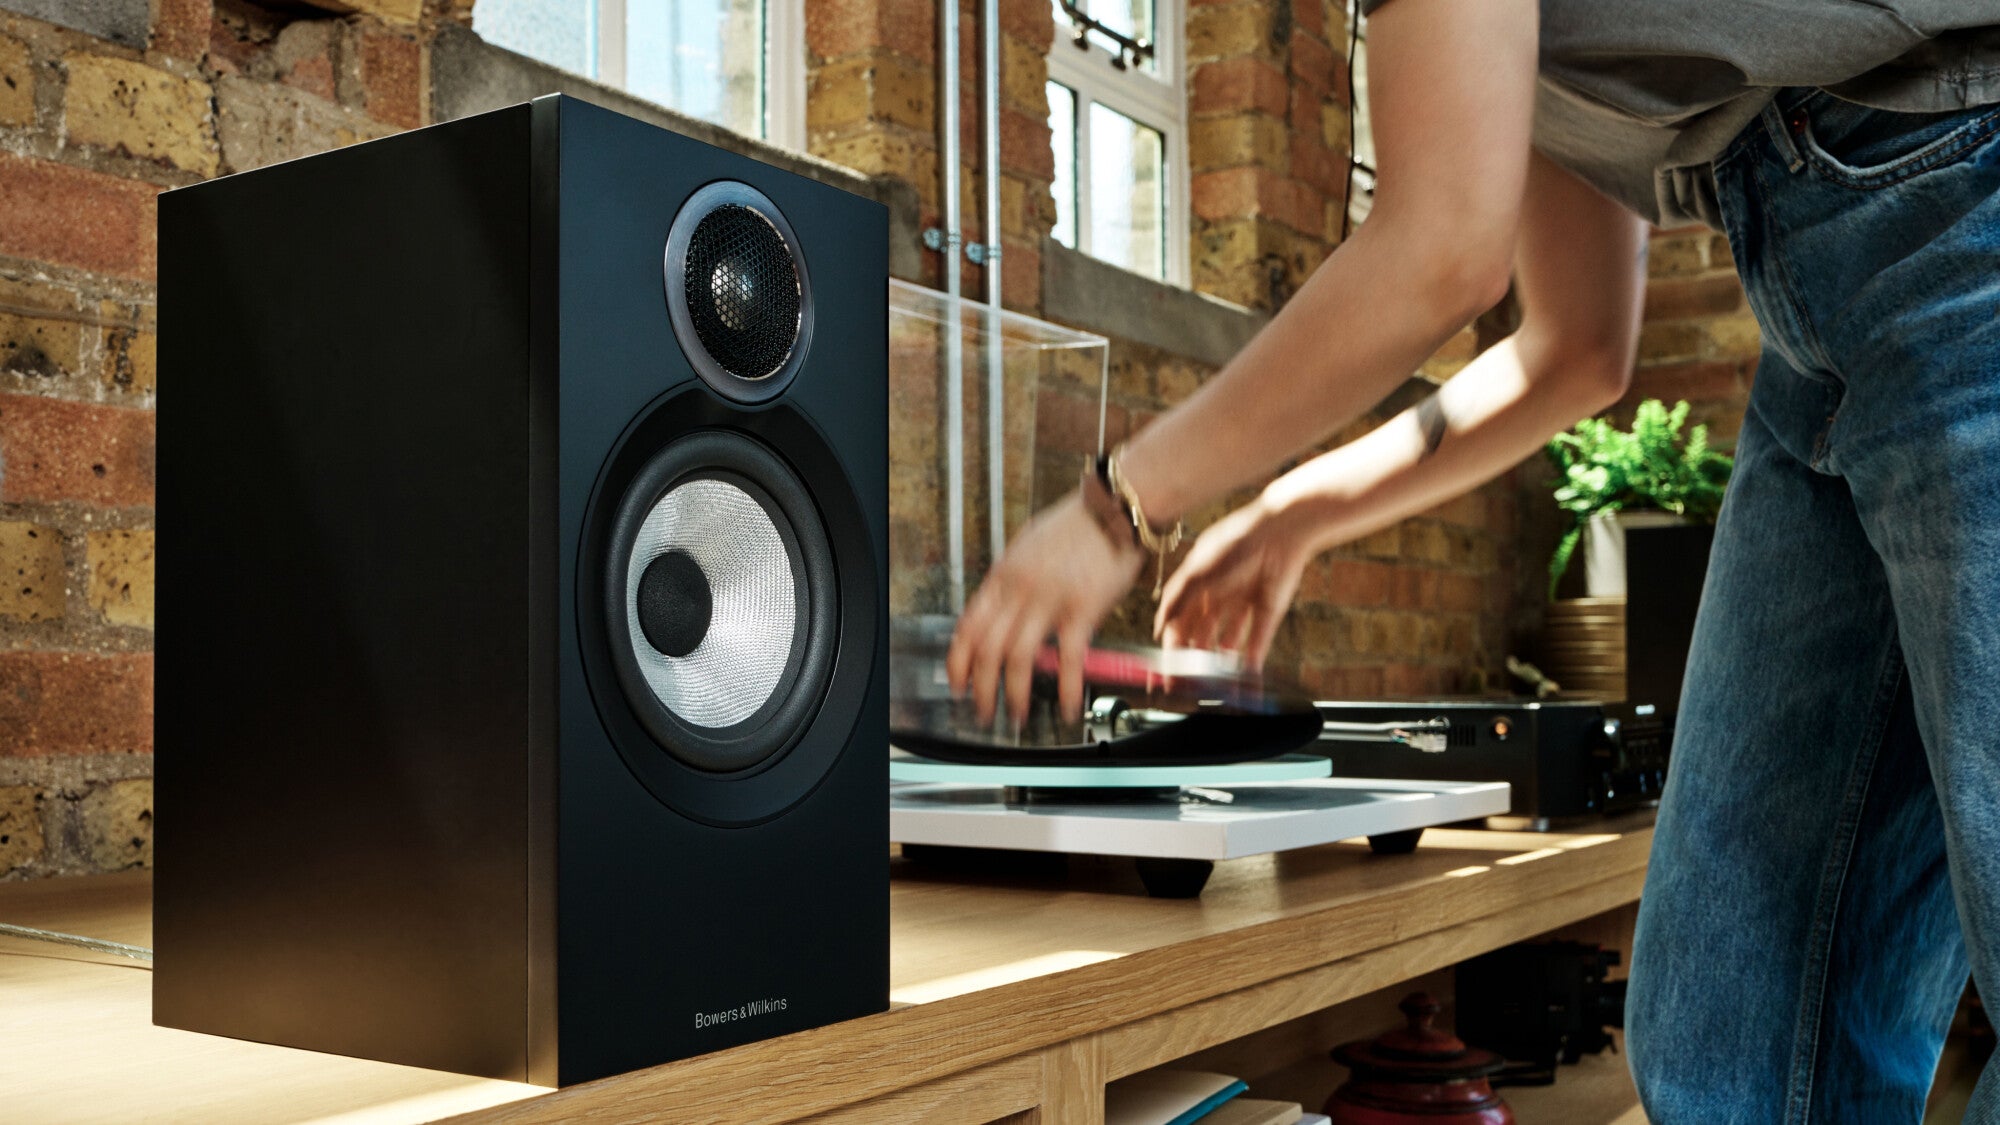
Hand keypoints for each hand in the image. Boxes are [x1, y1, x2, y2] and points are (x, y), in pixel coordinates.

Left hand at [946, 492, 1145, 726]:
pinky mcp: (1083, 609)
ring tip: (1018, 715)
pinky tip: (1066, 707)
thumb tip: (1001, 608)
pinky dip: (1065, 689)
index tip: (957, 683)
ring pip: (1018, 658)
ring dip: (1015, 694)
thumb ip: (1013, 579)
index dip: (958, 661)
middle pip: (987, 648)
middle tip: (985, 710)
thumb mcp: (1029, 545)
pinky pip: (1068, 659)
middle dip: (981, 688)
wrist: (1116, 506)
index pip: (968, 624)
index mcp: (1004, 573)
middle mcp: (1020, 588)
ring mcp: (1050, 599)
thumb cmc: (1079, 524)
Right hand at [1154, 496, 1310, 667]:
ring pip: (1228, 639)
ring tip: (1213, 680)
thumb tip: (1160, 626)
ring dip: (1220, 660)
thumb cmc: (1235, 542)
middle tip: (1187, 681)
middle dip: (1193, 656)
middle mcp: (1220, 594)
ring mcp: (1244, 602)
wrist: (1281, 531)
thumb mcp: (1199, 571)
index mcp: (1199, 582)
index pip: (1179, 619)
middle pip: (1201, 633)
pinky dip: (1251, 657)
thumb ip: (1178, 599)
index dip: (1171, 642)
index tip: (1166, 665)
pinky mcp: (1269, 609)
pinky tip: (1245, 675)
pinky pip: (1258, 639)